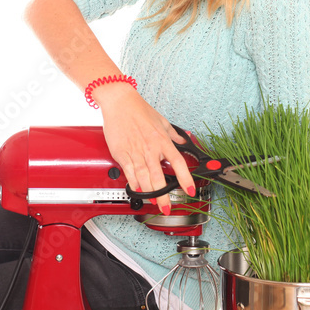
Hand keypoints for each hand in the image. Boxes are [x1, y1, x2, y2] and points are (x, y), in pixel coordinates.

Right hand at [92, 83, 195, 214]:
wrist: (119, 102)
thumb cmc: (139, 110)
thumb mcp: (162, 120)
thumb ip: (174, 134)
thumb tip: (184, 140)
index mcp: (162, 141)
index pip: (178, 162)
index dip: (186, 178)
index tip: (190, 189)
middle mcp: (150, 148)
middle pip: (159, 177)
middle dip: (164, 195)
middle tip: (167, 207)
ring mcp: (135, 152)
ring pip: (144, 178)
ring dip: (149, 193)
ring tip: (154, 203)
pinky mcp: (122, 153)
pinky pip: (129, 172)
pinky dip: (133, 183)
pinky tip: (138, 190)